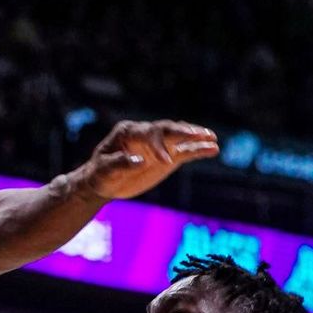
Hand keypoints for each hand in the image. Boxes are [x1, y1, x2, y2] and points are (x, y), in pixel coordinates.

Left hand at [76, 120, 219, 203]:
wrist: (102, 183)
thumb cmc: (99, 174)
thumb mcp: (103, 170)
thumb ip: (120, 164)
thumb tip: (140, 161)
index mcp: (128, 132)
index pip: (147, 134)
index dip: (158, 146)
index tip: (165, 161)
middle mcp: (146, 134)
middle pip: (167, 129)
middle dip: (182, 131)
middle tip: (198, 134)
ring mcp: (158, 146)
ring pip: (178, 137)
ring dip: (195, 136)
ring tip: (211, 137)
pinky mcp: (166, 158)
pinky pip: (185, 152)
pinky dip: (198, 150)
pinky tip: (213, 148)